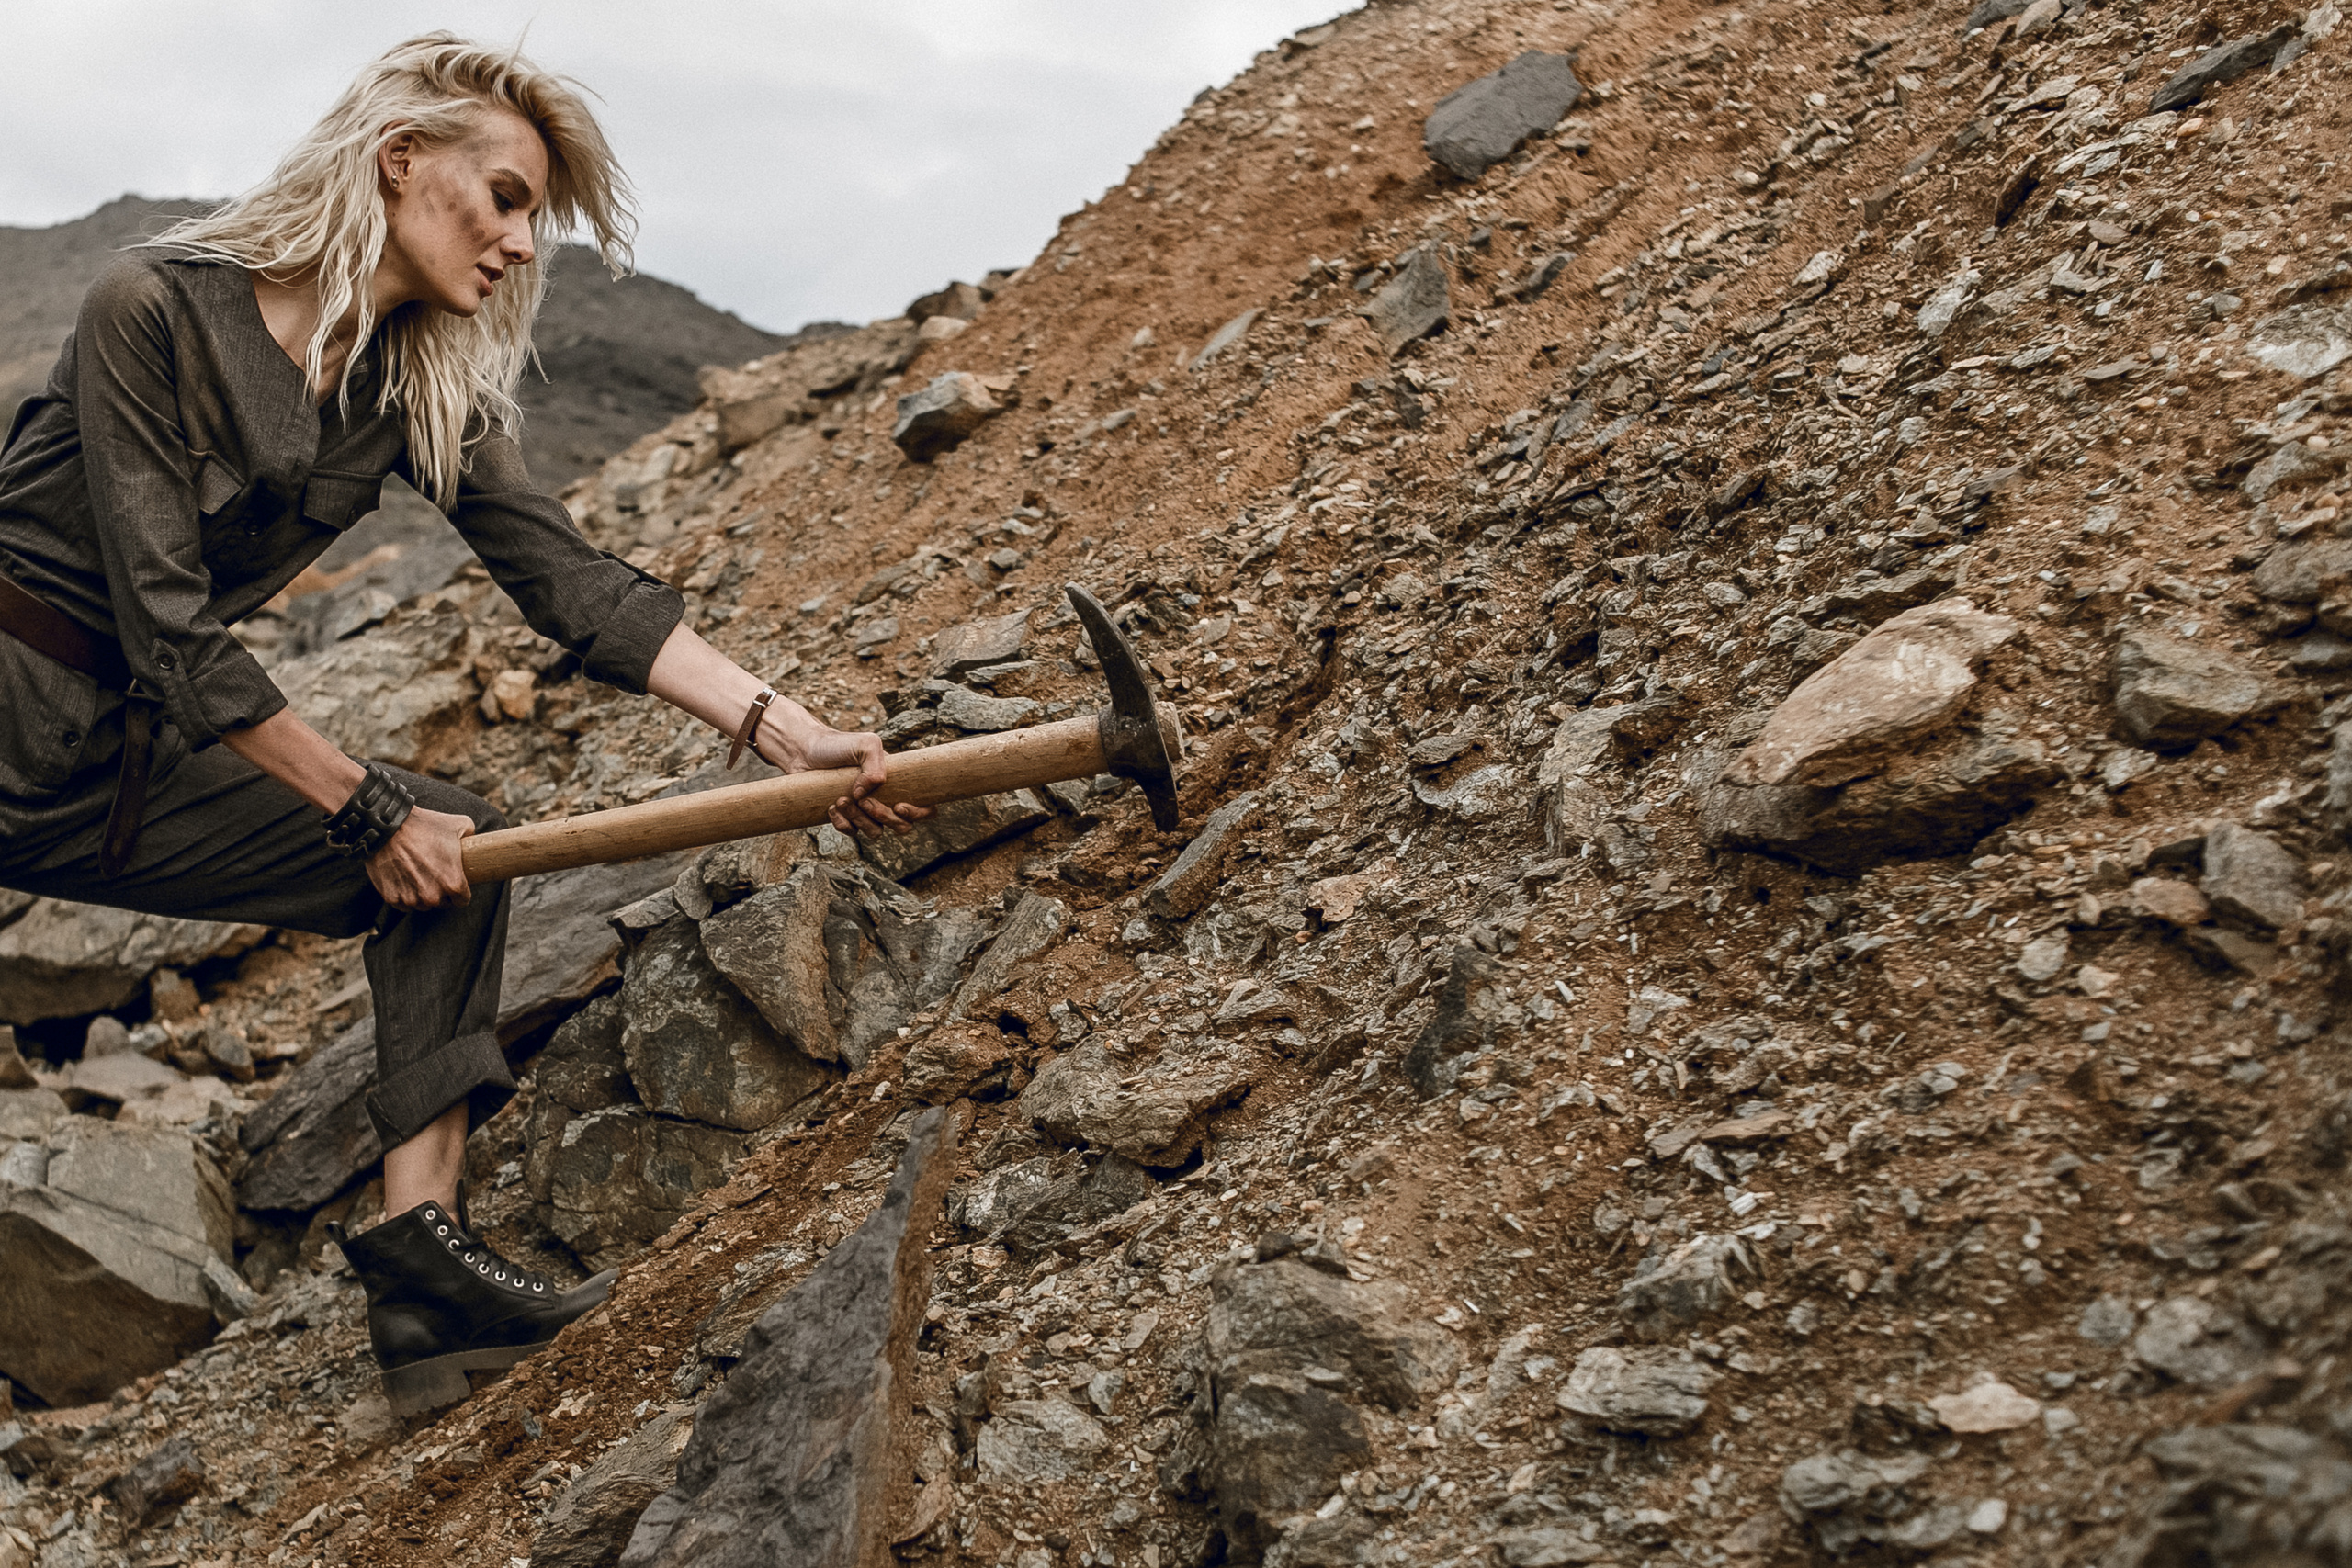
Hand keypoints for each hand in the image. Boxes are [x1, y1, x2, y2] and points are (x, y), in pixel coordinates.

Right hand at [365, 807, 476, 910]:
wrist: (388, 826)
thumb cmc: (424, 826)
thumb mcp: (459, 824)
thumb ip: (471, 835)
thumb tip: (474, 841)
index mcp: (453, 883)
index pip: (462, 900)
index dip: (460, 892)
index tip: (454, 883)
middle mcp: (433, 896)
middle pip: (442, 903)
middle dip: (441, 892)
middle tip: (433, 875)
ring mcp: (411, 899)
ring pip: (422, 905)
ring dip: (421, 895)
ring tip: (417, 876)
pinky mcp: (392, 897)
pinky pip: (402, 904)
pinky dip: (403, 895)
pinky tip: (403, 879)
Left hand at [756, 697, 931, 835]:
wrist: (805, 751)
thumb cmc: (838, 745)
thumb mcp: (865, 744)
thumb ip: (876, 765)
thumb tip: (868, 794)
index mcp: (899, 782)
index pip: (926, 807)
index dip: (920, 814)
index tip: (899, 806)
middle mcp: (887, 799)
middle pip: (903, 826)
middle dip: (884, 817)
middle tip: (863, 800)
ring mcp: (867, 811)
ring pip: (876, 832)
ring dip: (859, 819)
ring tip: (840, 799)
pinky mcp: (847, 819)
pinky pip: (853, 833)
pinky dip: (842, 823)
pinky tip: (830, 806)